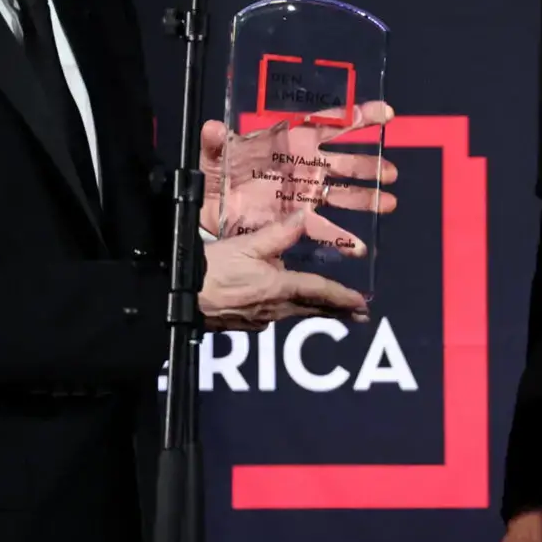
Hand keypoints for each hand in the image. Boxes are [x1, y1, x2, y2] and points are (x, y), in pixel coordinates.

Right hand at [198, 214, 370, 330]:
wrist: (178, 296)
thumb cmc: (211, 269)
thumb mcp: (246, 245)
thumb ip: (278, 233)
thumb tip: (305, 217)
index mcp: (279, 289)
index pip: (319, 292)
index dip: (343, 297)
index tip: (363, 304)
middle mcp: (274, 309)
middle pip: (312, 309)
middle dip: (337, 310)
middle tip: (360, 315)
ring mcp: (259, 319)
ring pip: (294, 313)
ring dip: (314, 310)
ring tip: (331, 310)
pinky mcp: (244, 324)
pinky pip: (274, 316)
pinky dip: (288, 309)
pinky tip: (285, 305)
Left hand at [199, 101, 399, 255]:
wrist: (209, 207)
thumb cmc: (217, 172)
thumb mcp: (215, 154)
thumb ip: (216, 142)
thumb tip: (213, 129)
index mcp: (291, 140)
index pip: (330, 124)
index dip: (359, 116)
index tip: (385, 114)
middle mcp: (305, 165)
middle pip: (345, 161)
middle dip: (369, 165)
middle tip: (391, 172)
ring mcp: (305, 192)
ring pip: (343, 193)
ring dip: (367, 197)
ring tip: (389, 203)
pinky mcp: (298, 219)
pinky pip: (324, 228)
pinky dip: (341, 238)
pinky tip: (358, 246)